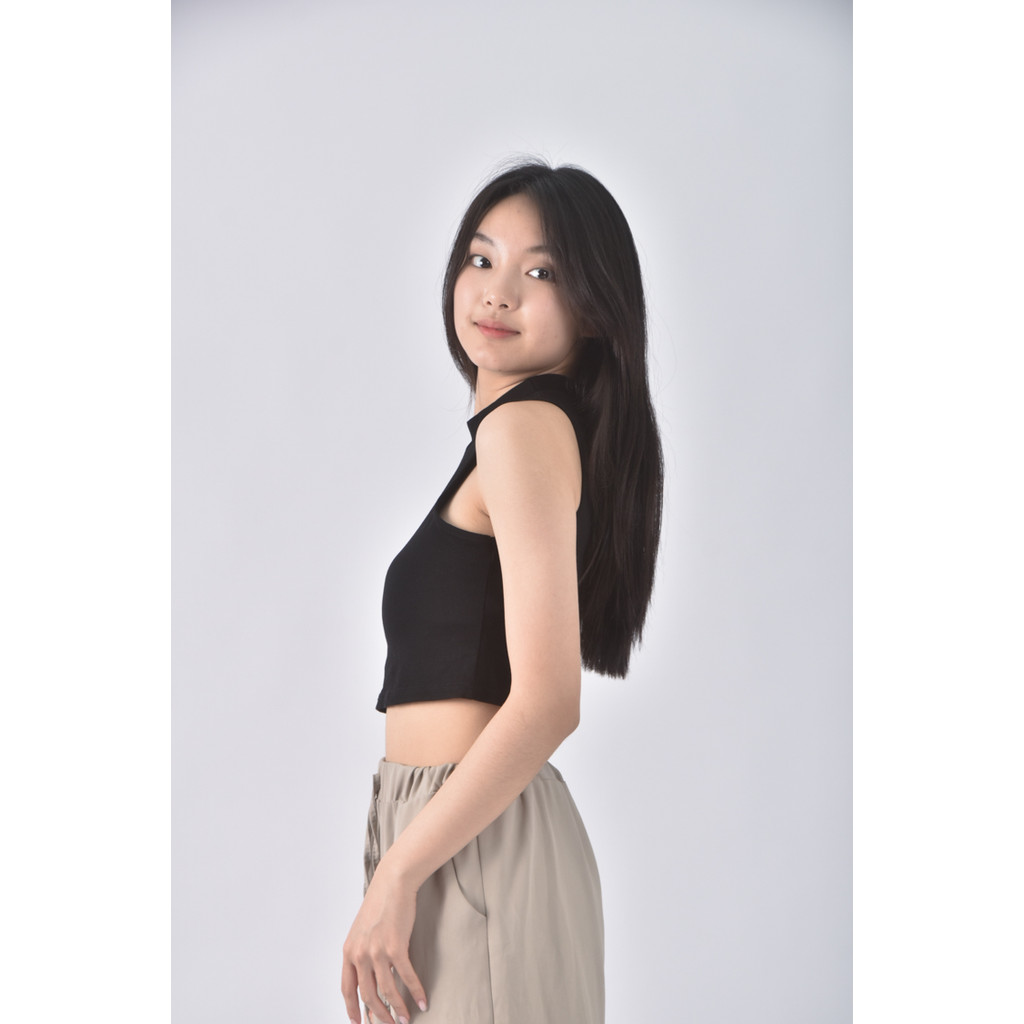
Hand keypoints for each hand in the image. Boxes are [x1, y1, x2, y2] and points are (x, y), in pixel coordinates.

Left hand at [341, 862, 427, 1023]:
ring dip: (397, 1009)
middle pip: (367, 995)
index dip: (352, 1009)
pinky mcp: (395, 947)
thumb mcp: (362, 929)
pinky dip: (415, 991)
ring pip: (386, 991)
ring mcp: (377, 951)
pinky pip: (406, 977)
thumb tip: (370, 972)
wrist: (392, 882)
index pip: (347, 989)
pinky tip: (422, 1000)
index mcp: (349, 951)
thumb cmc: (380, 903)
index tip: (358, 1023)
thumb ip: (362, 951)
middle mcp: (360, 954)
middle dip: (379, 1015)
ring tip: (405, 1019)